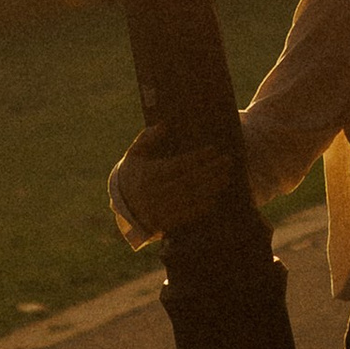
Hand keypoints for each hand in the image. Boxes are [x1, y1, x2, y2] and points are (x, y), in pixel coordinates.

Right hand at [110, 127, 244, 245]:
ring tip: (226, 176)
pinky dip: (204, 205)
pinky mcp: (167, 223)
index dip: (197, 158)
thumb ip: (146, 138)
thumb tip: (164, 125)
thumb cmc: (131, 177)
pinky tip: (216, 196)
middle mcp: (156, 193)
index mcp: (149, 175)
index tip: (213, 150)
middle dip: (211, 170)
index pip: (179, 165)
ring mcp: (162, 210)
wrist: (121, 211)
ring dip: (212, 186)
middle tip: (228, 161)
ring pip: (192, 197)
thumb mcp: (133, 155)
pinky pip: (188, 214)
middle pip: (190, 181)